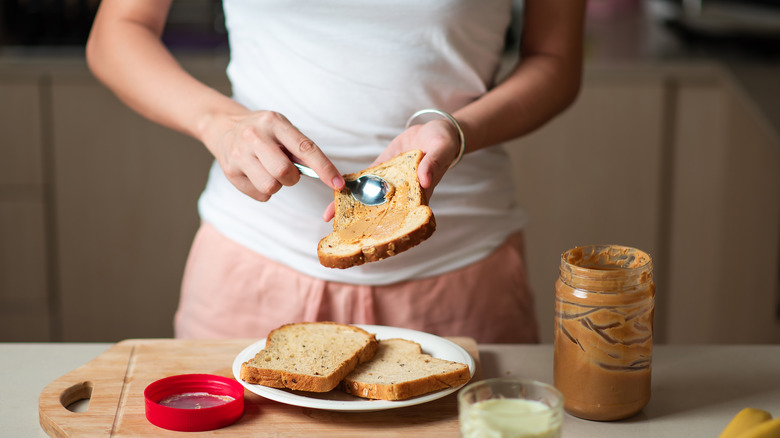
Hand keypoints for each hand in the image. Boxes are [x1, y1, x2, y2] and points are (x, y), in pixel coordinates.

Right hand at [204, 110, 343, 201]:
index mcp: (274, 122)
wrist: (223, 126)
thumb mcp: (281, 128)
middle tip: (287, 172)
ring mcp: (239, 154)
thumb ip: (299, 148)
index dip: (324, 168)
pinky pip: (260, 195)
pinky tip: (257, 175)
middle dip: (292, 178)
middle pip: (284, 172)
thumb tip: (325, 174)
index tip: (338, 184)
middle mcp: (254, 136)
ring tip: (269, 171)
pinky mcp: (230, 172)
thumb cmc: (262, 130)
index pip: (305, 148)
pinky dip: (264, 190)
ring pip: (271, 187)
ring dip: (278, 185)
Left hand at [321, 118, 460, 220]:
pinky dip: (350, 185)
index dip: (384, 230)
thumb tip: (424, 180)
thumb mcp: (441, 150)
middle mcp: (401, 194)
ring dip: (349, 206)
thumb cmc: (444, 143)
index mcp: (418, 196)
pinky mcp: (381, 170)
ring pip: (367, 198)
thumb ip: (433, 164)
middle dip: (359, 223)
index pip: (400, 218)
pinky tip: (335, 191)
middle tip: (338, 232)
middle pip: (379, 213)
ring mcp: (389, 183)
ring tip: (328, 215)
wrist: (434, 130)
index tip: (368, 242)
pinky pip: (364, 179)